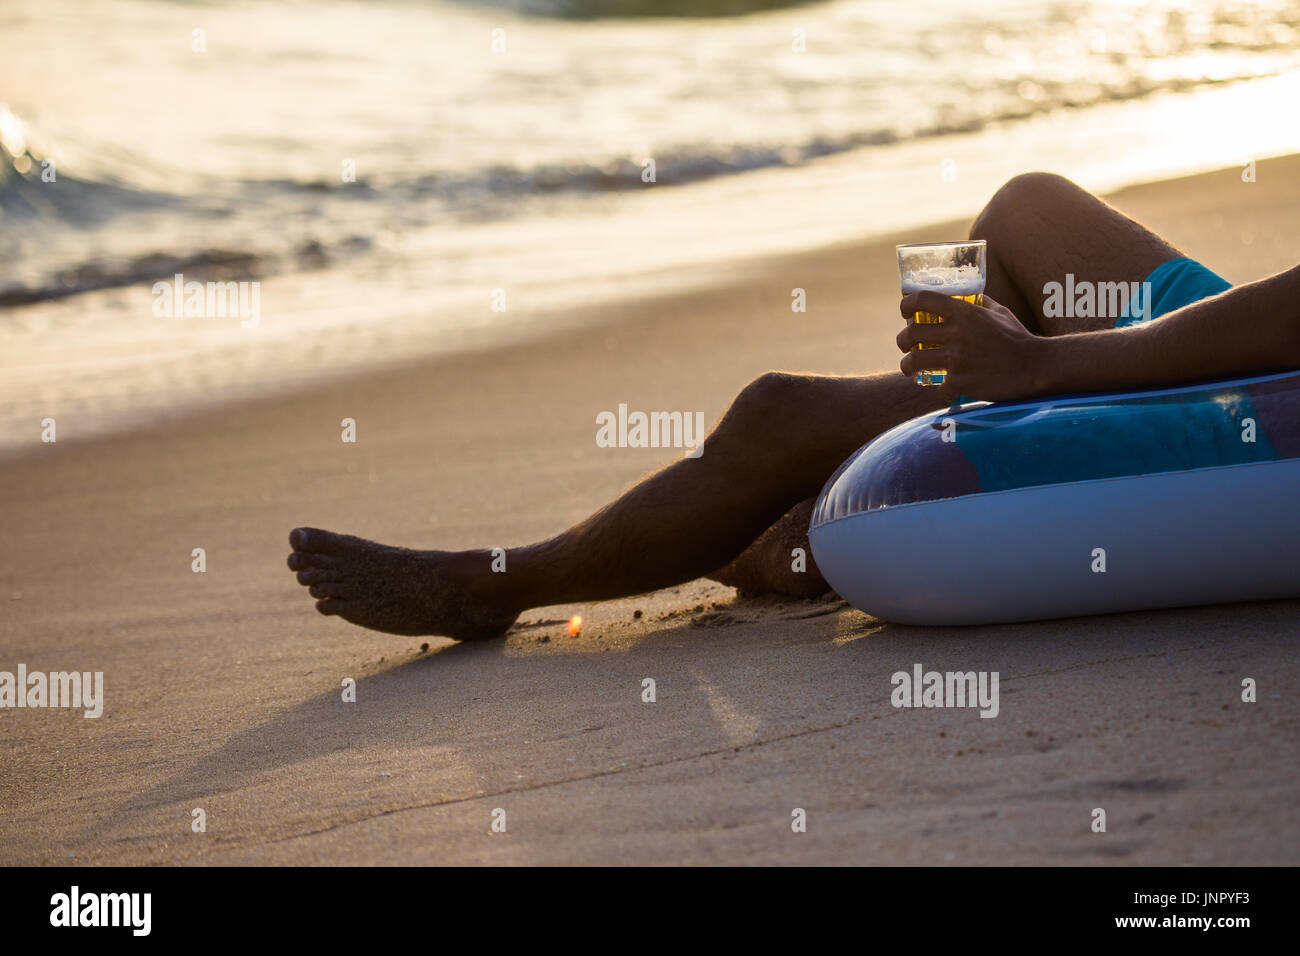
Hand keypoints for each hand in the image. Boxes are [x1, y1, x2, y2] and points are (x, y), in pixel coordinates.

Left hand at [896, 292, 1046, 401]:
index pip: (923, 299)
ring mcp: (956, 359)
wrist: (1036, 367)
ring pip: (914, 361)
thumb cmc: (1019, 338)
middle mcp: (957, 333)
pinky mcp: (960, 381)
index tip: (905, 312)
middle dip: (902, 341)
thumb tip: (969, 296)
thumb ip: (981, 303)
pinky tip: (946, 390)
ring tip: (909, 368)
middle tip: (905, 346)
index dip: (907, 304)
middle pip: (911, 334)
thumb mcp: (1000, 312)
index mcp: (965, 312)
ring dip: (906, 366)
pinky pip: (938, 386)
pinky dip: (941, 389)